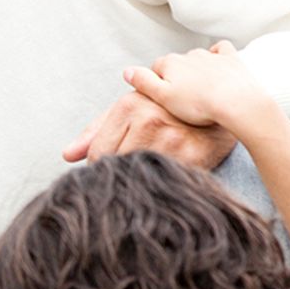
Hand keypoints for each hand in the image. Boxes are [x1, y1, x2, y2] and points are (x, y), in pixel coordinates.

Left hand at [63, 81, 237, 169]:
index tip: (113, 170)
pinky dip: (161, 183)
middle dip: (119, 174)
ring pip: (138, 174)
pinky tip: (166, 177)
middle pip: (116, 166)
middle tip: (130, 175)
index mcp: (129, 105)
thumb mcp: (131, 111)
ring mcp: (172, 138)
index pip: (98, 154)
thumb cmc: (168, 110)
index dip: (102, 166)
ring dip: (140, 179)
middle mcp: (149, 119)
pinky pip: (165, 180)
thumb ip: (97, 131)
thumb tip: (67, 155)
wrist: (222, 108)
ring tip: (148, 173)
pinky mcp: (193, 155)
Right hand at [121, 40, 279, 135]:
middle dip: (176, 77)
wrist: (236, 102)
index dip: (157, 84)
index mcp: (170, 63)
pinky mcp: (230, 59)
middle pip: (175, 64)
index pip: (155, 69)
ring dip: (195, 70)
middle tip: (181, 99)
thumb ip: (143, 82)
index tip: (163, 99)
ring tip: (199, 91)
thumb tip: (127, 71)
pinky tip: (216, 66)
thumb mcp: (162, 97)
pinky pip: (221, 50)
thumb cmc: (199, 105)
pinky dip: (217, 55)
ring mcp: (211, 55)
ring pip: (196, 58)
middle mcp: (188, 55)